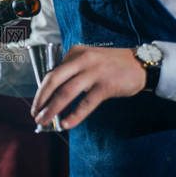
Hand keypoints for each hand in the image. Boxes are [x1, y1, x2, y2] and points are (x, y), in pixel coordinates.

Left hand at [31, 45, 146, 129]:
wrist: (140, 64)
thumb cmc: (111, 66)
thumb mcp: (88, 61)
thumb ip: (72, 72)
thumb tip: (52, 95)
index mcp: (75, 52)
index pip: (52, 73)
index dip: (41, 91)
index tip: (36, 105)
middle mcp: (82, 59)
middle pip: (53, 81)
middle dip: (41, 100)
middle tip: (35, 114)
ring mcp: (94, 72)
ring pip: (66, 92)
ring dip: (52, 109)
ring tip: (44, 121)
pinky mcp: (105, 86)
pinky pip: (85, 103)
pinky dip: (74, 115)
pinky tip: (66, 123)